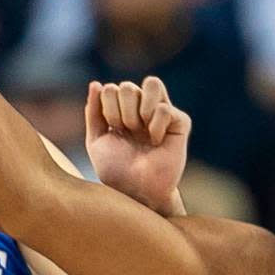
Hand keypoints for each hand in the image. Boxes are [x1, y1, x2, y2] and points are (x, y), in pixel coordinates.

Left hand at [85, 76, 190, 215]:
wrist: (136, 191)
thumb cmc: (117, 170)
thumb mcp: (96, 141)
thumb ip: (94, 112)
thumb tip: (95, 84)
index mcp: (123, 111)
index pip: (112, 88)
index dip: (107, 108)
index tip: (113, 131)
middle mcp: (143, 109)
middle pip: (128, 86)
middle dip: (121, 111)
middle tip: (127, 132)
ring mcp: (162, 114)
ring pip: (152, 83)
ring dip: (139, 109)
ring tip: (140, 129)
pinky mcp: (180, 123)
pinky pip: (165, 108)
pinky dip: (156, 125)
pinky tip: (156, 141)